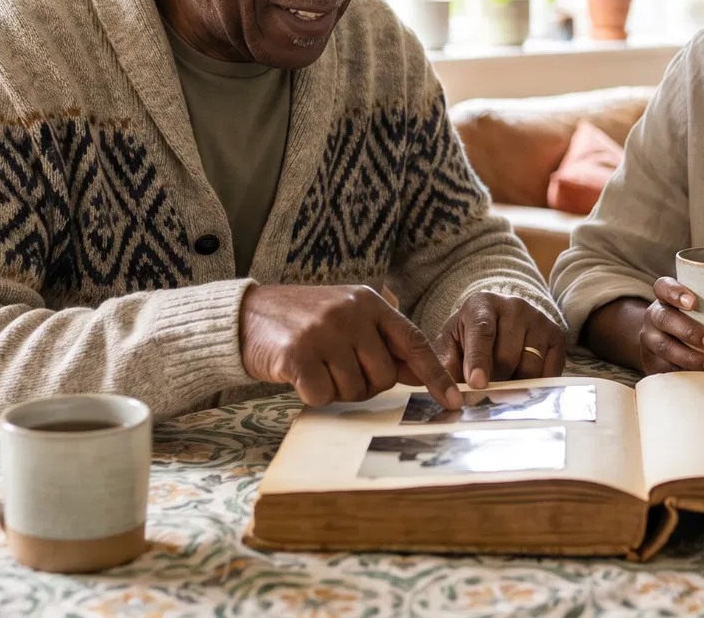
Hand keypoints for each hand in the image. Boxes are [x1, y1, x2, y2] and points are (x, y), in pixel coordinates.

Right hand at [240, 284, 459, 410]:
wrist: (247, 316)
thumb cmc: (305, 322)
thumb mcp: (348, 318)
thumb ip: (382, 341)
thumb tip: (422, 374)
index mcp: (369, 302)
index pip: (414, 343)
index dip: (436, 376)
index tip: (456, 401)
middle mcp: (351, 313)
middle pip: (382, 376)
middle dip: (365, 384)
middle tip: (338, 369)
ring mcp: (324, 332)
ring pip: (354, 390)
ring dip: (336, 389)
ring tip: (317, 366)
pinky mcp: (297, 354)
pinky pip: (323, 396)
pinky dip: (313, 394)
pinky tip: (300, 375)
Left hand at [434, 292, 567, 388]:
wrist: (500, 319)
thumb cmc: (470, 335)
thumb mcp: (451, 343)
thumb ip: (445, 366)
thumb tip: (448, 395)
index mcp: (482, 303)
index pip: (482, 332)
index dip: (479, 360)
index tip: (476, 383)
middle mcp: (514, 306)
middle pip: (507, 357)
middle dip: (494, 381)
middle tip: (485, 390)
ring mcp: (539, 319)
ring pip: (529, 368)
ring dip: (514, 384)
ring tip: (502, 380)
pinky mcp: (556, 335)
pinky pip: (549, 373)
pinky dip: (535, 385)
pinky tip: (522, 378)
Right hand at [638, 277, 703, 374]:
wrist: (667, 344)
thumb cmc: (699, 322)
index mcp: (665, 297)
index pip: (663, 286)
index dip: (675, 292)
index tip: (693, 302)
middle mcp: (654, 316)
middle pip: (664, 318)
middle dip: (689, 331)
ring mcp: (650, 340)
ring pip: (663, 346)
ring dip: (690, 357)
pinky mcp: (651, 364)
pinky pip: (664, 370)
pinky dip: (684, 374)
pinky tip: (703, 380)